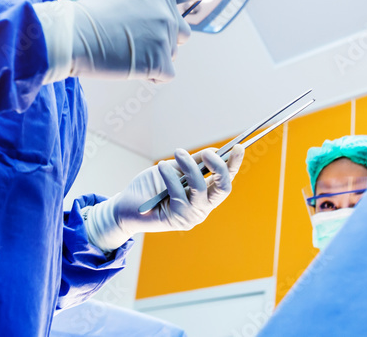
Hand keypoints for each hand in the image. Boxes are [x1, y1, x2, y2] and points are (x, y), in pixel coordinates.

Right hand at [33, 0, 230, 83]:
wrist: (77, 34)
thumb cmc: (90, 17)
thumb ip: (144, 5)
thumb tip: (150, 21)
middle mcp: (169, 13)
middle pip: (182, 33)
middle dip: (167, 40)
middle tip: (138, 42)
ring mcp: (167, 37)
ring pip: (171, 55)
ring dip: (153, 57)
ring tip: (125, 51)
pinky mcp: (161, 61)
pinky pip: (166, 75)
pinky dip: (151, 76)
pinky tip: (131, 67)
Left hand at [83, 144, 244, 251]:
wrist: (127, 206)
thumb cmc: (152, 186)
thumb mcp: (175, 169)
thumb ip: (194, 164)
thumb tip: (214, 152)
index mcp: (206, 196)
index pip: (226, 180)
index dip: (234, 165)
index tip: (239, 147)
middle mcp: (203, 208)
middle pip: (223, 188)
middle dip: (220, 168)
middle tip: (209, 152)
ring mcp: (191, 215)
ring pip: (200, 187)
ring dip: (189, 166)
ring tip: (177, 153)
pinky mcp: (176, 219)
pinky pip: (178, 192)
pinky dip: (170, 175)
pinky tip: (161, 166)